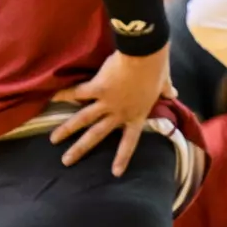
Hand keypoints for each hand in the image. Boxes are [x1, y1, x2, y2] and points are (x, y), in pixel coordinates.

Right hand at [50, 48, 175, 174]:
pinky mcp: (96, 89)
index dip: (123, 157)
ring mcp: (106, 102)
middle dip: (81, 149)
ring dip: (66, 129)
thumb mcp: (164, 82)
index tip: (115, 173)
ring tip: (53, 139)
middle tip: (66, 162)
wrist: (145, 53)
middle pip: (97, 135)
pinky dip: (65, 95)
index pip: (130, 141)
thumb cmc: (157, 67)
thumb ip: (166, 91)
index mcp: (137, 113)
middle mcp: (119, 112)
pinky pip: (77, 93)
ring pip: (82, 120)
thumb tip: (174, 93)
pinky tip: (52, 99)